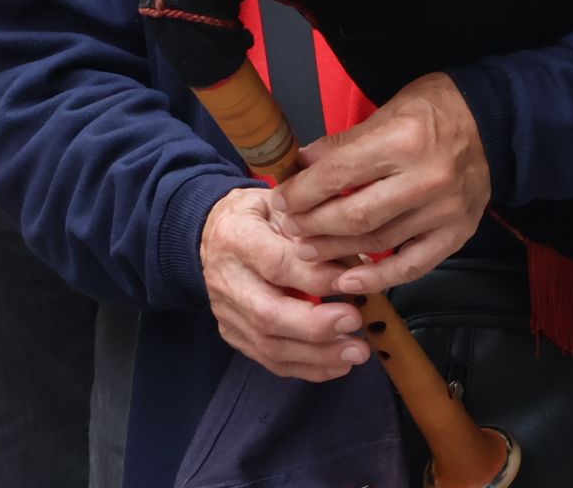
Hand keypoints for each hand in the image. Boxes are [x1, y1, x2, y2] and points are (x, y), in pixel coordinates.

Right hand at [199, 185, 370, 381]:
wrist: (214, 232)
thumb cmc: (261, 214)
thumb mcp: (284, 206)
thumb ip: (315, 232)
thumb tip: (359, 265)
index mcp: (237, 238)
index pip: (276, 265)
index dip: (315, 278)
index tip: (352, 283)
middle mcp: (226, 280)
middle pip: (268, 314)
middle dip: (316, 325)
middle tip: (356, 323)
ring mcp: (227, 312)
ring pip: (270, 345)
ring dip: (317, 354)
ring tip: (356, 352)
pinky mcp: (233, 334)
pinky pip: (270, 359)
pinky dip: (307, 367)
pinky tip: (338, 364)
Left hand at [271, 72, 491, 294]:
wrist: (496, 121)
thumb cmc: (435, 110)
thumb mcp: (387, 111)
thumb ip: (342, 144)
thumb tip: (298, 167)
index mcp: (404, 139)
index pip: (338, 173)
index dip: (302, 192)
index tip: (281, 200)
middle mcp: (427, 177)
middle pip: (354, 214)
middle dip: (312, 224)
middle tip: (289, 228)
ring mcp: (446, 209)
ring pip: (378, 241)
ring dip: (336, 251)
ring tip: (308, 250)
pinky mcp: (459, 232)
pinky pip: (412, 265)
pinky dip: (378, 277)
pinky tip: (349, 281)